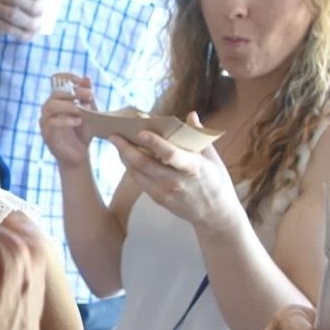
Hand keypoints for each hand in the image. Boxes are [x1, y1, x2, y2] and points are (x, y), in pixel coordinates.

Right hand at [39, 74, 95, 169]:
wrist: (80, 155)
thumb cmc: (83, 133)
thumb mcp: (89, 113)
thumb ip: (87, 96)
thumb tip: (87, 77)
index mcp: (58, 101)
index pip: (57, 83)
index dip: (68, 78)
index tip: (82, 80)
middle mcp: (48, 109)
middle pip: (55, 94)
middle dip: (74, 93)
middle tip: (89, 96)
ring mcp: (45, 121)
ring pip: (50, 106)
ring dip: (68, 105)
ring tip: (82, 110)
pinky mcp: (46, 134)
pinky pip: (51, 122)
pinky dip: (66, 120)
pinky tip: (78, 121)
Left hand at [109, 118, 240, 235]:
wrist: (214, 214)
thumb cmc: (215, 180)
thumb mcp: (212, 158)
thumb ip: (198, 136)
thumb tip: (190, 115)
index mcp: (193, 168)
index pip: (170, 154)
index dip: (155, 143)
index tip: (141, 132)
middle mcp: (176, 182)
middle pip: (145, 164)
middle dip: (126, 148)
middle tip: (114, 135)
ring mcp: (164, 192)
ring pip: (137, 172)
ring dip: (124, 156)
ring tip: (117, 141)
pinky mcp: (158, 198)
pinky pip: (139, 180)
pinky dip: (130, 166)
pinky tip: (126, 155)